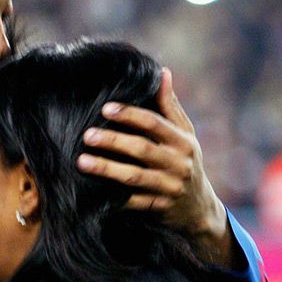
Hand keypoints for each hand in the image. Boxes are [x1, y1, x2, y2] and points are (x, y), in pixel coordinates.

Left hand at [76, 68, 237, 268]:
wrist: (199, 208)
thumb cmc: (185, 162)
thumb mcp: (185, 134)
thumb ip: (170, 106)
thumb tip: (163, 73)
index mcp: (182, 141)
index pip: (154, 123)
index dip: (129, 115)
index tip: (105, 108)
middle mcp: (178, 163)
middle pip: (141, 149)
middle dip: (113, 140)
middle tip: (87, 135)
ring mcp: (169, 187)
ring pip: (134, 177)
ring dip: (107, 169)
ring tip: (82, 162)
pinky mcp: (159, 208)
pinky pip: (133, 202)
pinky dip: (113, 197)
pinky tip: (91, 191)